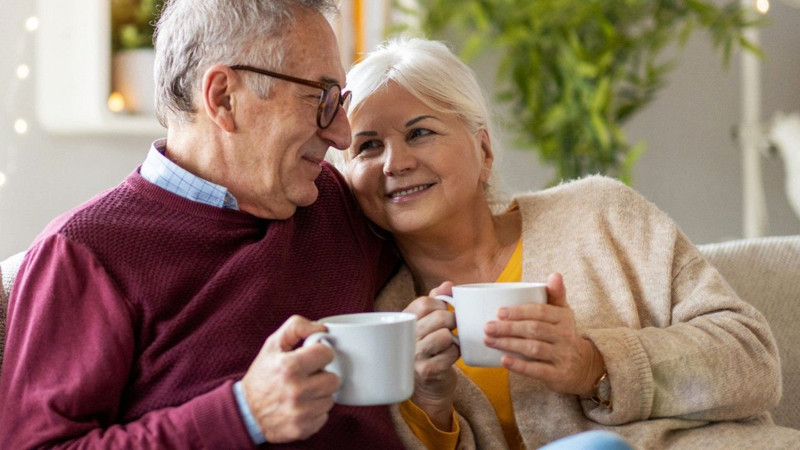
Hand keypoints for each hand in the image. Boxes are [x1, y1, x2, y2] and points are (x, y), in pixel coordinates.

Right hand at [241, 315, 339, 442]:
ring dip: (320, 395)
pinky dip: (315, 411)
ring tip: (304, 392)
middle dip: (323, 376)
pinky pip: (324, 416)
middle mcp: (296, 390)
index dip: (321, 354)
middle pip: (334, 379)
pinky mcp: (303, 428)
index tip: (313, 358)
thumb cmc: (262, 375)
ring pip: (330, 398)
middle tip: (308, 377)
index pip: (327, 354)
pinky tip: (302, 406)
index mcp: (289, 366)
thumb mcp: (273, 345)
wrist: (246, 412)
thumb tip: (322, 328)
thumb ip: (296, 328)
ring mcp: (300, 412)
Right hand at [403, 281, 458, 429]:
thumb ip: (436, 300)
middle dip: (452, 321)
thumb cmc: (429, 348)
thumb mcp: (427, 322)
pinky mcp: (427, 370)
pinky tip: (448, 356)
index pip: (425, 301)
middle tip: (451, 328)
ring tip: (448, 343)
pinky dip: (455, 354)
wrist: (427, 386)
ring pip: (445, 335)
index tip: (444, 310)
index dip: (441, 303)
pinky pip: (451, 353)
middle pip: (439, 317)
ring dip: (453, 339)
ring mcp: (415, 355)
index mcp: (404, 321)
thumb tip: (448, 284)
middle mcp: (406, 338)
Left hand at [484, 273, 604, 396]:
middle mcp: (565, 336)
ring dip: (508, 344)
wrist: (584, 367)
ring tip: (489, 341)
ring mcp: (562, 356)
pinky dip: (519, 365)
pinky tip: (503, 361)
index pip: (540, 312)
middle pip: (534, 330)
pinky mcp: (558, 375)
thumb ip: (556, 294)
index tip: (499, 312)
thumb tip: (555, 274)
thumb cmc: (564, 334)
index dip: (519, 312)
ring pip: (533, 348)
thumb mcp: (563, 313)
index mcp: (564, 317)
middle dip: (508, 328)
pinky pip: (537, 370)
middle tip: (487, 327)